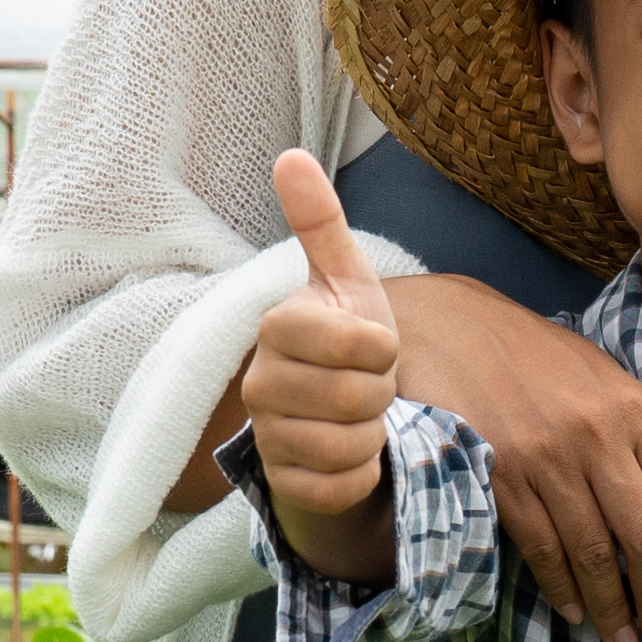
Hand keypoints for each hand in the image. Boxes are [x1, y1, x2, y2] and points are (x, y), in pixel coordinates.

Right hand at [231, 151, 405, 567]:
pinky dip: (361, 475)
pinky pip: (342, 486)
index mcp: (277, 327)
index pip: (357, 343)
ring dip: (372, 434)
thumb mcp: (346, 280)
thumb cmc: (347, 342)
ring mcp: (267, 438)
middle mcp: (259, 384)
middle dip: (381, 394)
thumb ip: (321, 222)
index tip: (372, 346)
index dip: (382, 348)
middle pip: (356, 399)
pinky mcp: (284, 485)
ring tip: (357, 418)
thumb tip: (290, 155)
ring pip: (349, 445)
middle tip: (369, 385)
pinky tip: (348, 455)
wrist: (337, 418)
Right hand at [379, 267, 641, 641]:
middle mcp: (596, 437)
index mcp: (633, 410)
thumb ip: (638, 432)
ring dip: (611, 607)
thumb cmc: (531, 355)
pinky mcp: (500, 479)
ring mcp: (546, 461)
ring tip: (623, 639)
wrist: (449, 329)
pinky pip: (542, 549)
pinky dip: (562, 588)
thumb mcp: (600, 376)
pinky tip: (576, 611)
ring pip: (593, 554)